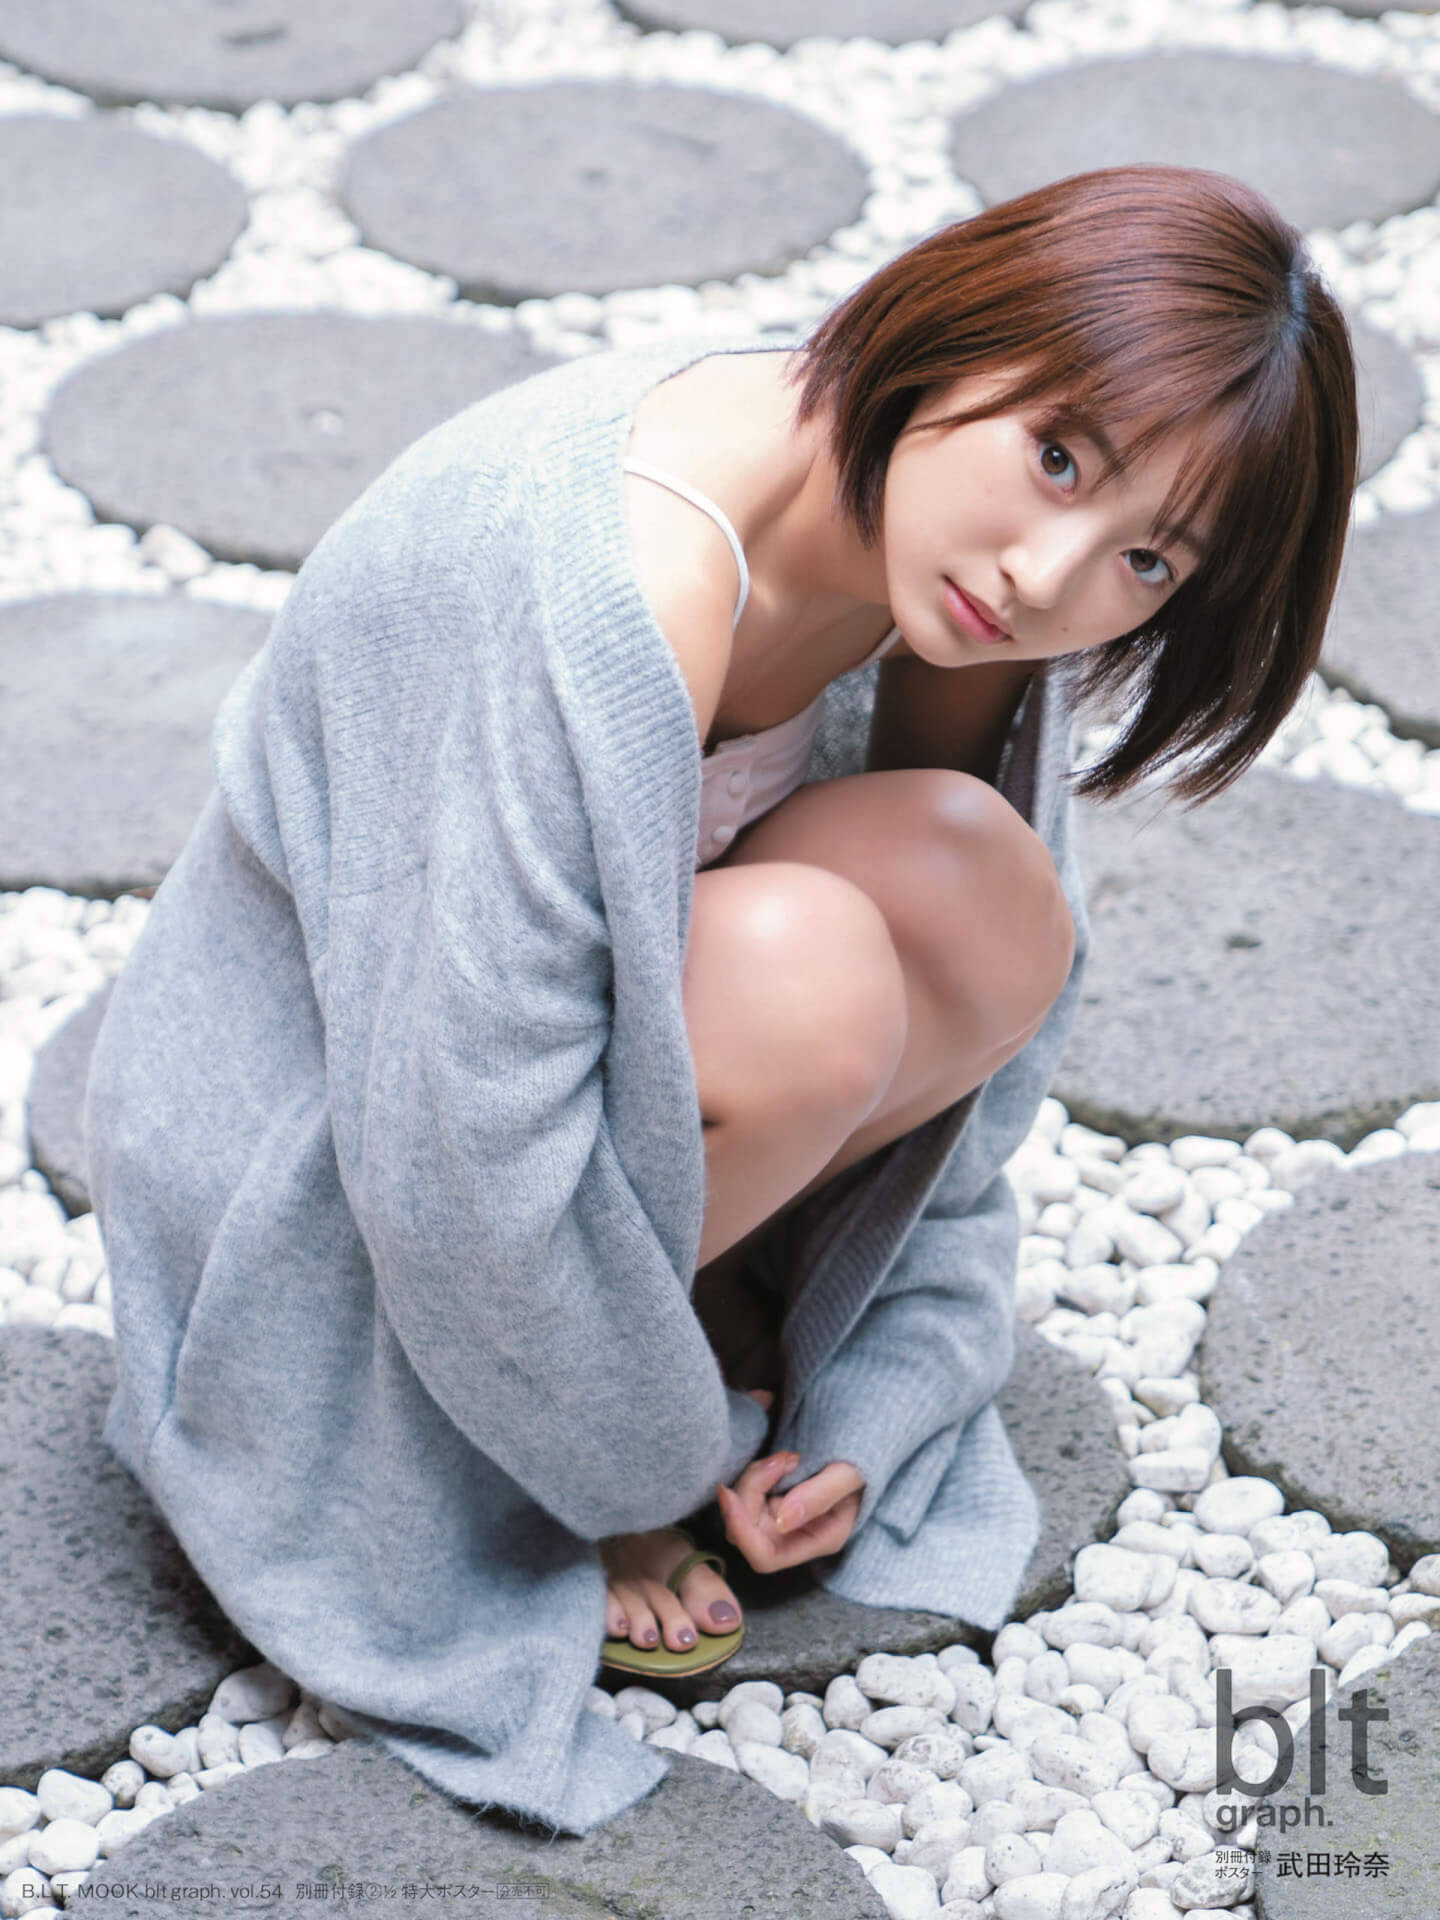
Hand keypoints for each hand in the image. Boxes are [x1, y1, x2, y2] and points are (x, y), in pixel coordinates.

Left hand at [715, 1452, 865, 1574]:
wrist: (860, 1458)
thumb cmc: (860, 1468)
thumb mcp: (848, 1476)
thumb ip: (819, 1496)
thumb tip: (782, 1520)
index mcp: (816, 1542)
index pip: (764, 1557)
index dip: (741, 1530)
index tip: (730, 1494)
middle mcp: (792, 1538)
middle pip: (746, 1531)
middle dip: (751, 1490)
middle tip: (781, 1459)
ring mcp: (780, 1521)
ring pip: (742, 1509)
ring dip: (755, 1477)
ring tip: (788, 1457)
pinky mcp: (772, 1503)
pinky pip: (749, 1493)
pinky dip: (759, 1472)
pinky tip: (782, 1459)